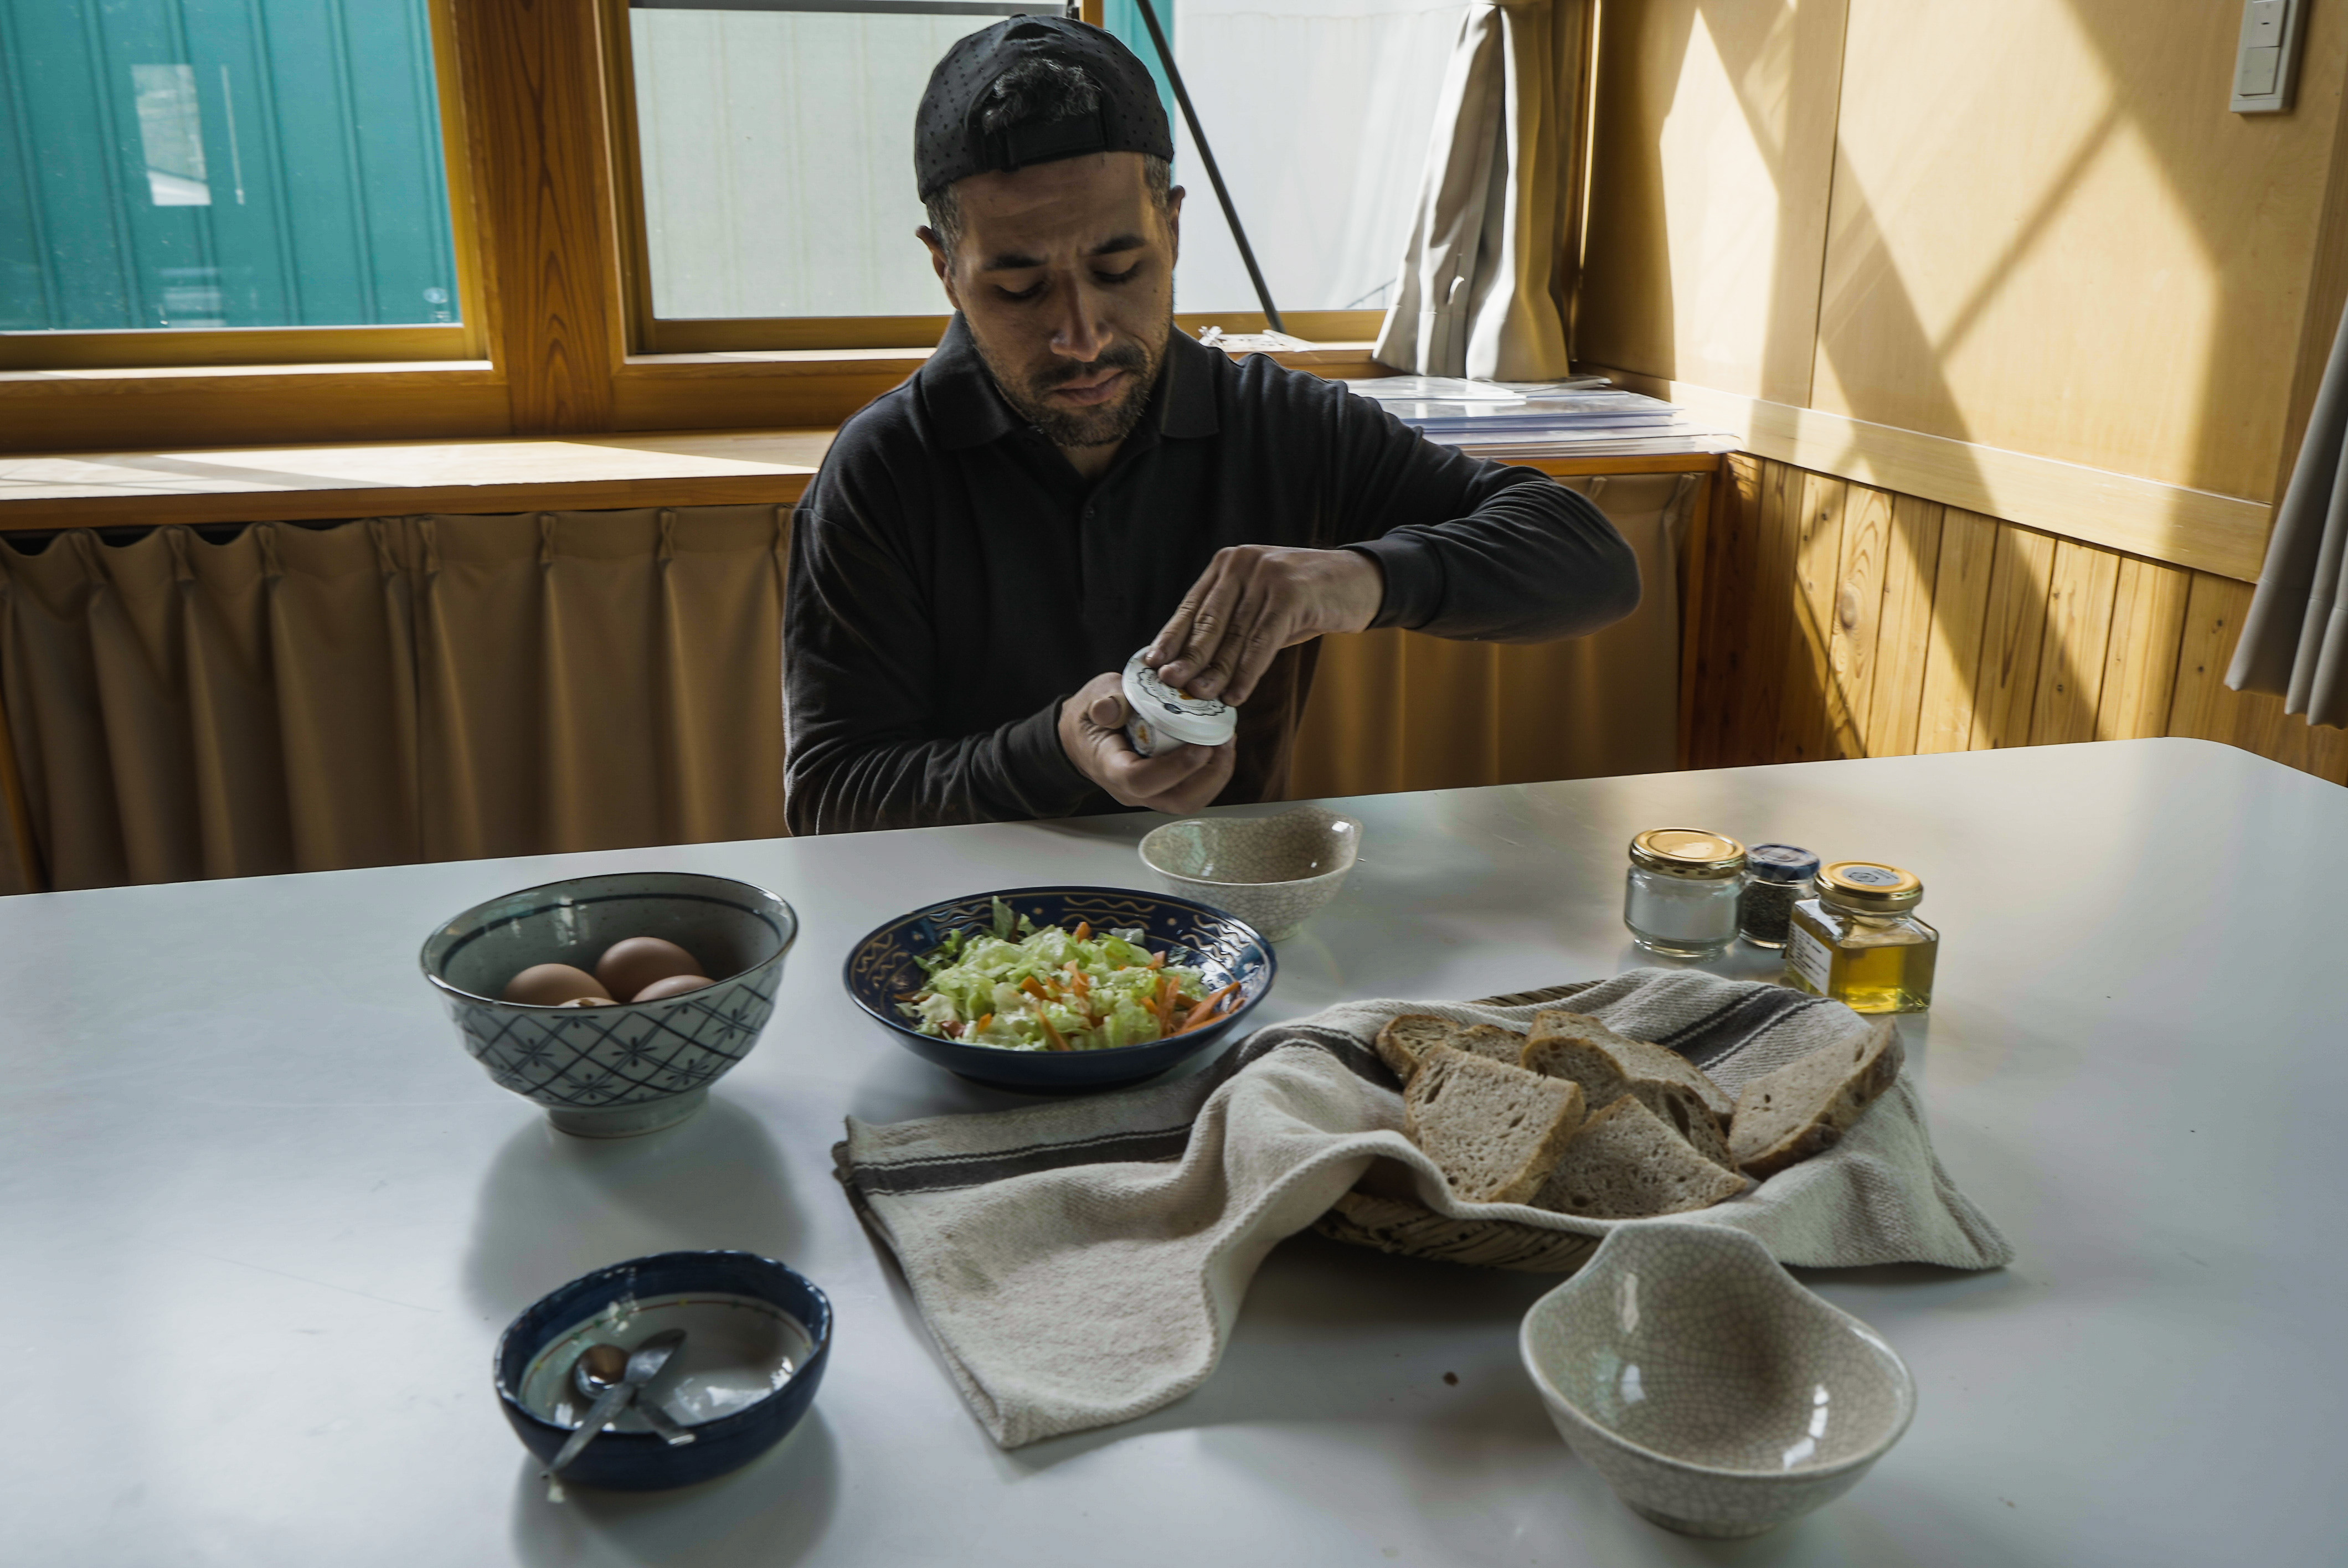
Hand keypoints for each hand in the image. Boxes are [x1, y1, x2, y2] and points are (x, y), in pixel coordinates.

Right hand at [1057, 672, 1237, 813]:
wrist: (1084, 737)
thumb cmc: (1090, 717)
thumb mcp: (1093, 699)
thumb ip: (1105, 702)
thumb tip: (1110, 709)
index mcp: (1111, 768)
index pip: (1142, 781)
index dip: (1176, 767)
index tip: (1201, 745)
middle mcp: (1132, 791)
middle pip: (1178, 800)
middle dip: (1210, 774)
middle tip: (1225, 739)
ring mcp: (1150, 794)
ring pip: (1191, 800)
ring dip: (1216, 774)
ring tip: (1226, 739)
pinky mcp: (1164, 789)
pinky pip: (1193, 790)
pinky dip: (1212, 771)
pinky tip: (1219, 744)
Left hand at [1145, 546, 1383, 703]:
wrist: (1360, 581)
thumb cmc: (1305, 600)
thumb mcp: (1261, 604)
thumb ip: (1231, 624)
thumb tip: (1191, 667)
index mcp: (1228, 564)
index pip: (1192, 606)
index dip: (1171, 637)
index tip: (1152, 664)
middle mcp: (1243, 563)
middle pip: (1208, 621)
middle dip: (1187, 657)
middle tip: (1169, 684)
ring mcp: (1267, 575)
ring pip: (1234, 635)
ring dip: (1216, 671)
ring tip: (1201, 697)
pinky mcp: (1291, 594)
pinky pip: (1262, 641)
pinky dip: (1248, 672)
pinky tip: (1237, 694)